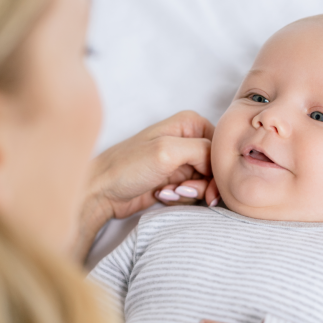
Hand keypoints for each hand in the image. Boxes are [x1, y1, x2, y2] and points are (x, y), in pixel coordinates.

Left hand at [73, 111, 215, 259]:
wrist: (101, 192)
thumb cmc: (126, 167)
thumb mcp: (167, 151)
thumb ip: (202, 150)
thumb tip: (220, 163)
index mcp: (190, 124)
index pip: (221, 148)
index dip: (216, 169)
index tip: (204, 185)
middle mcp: (188, 140)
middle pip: (216, 168)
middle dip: (202, 184)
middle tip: (181, 190)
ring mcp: (181, 161)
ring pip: (206, 183)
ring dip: (189, 193)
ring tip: (166, 192)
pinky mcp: (175, 180)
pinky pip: (193, 193)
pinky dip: (180, 199)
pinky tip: (161, 195)